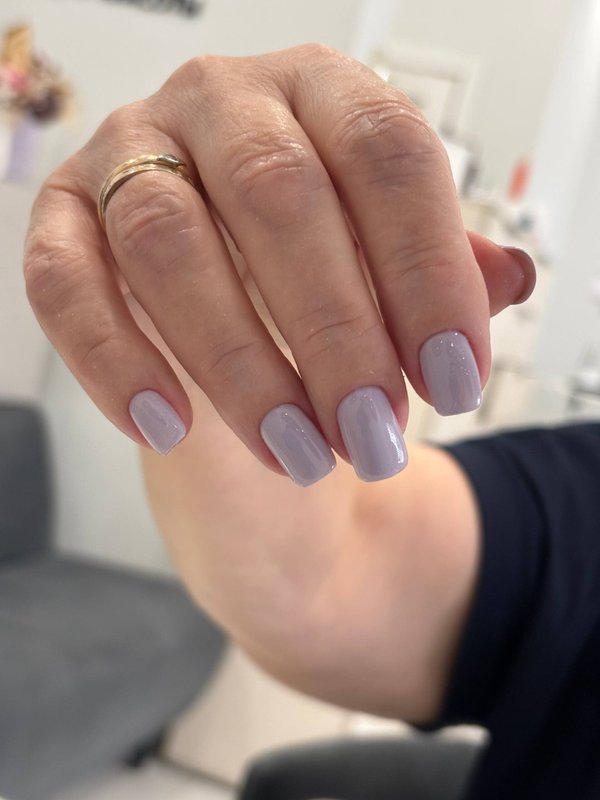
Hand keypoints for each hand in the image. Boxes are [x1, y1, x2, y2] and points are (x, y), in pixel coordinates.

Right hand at [24, 44, 534, 485]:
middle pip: (281, 196)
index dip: (426, 273)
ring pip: (169, 242)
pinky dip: (112, 358)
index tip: (453, 382)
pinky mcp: (64, 216)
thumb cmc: (317, 269)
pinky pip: (64, 281)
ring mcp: (132, 150)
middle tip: (373, 435)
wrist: (232, 291)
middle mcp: (223, 102)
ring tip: (297, 454)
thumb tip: (510, 278)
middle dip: (336, 333)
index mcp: (321, 92)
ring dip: (239, 363)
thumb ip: (443, 266)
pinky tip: (168, 425)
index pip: (387, 153)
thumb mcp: (387, 260)